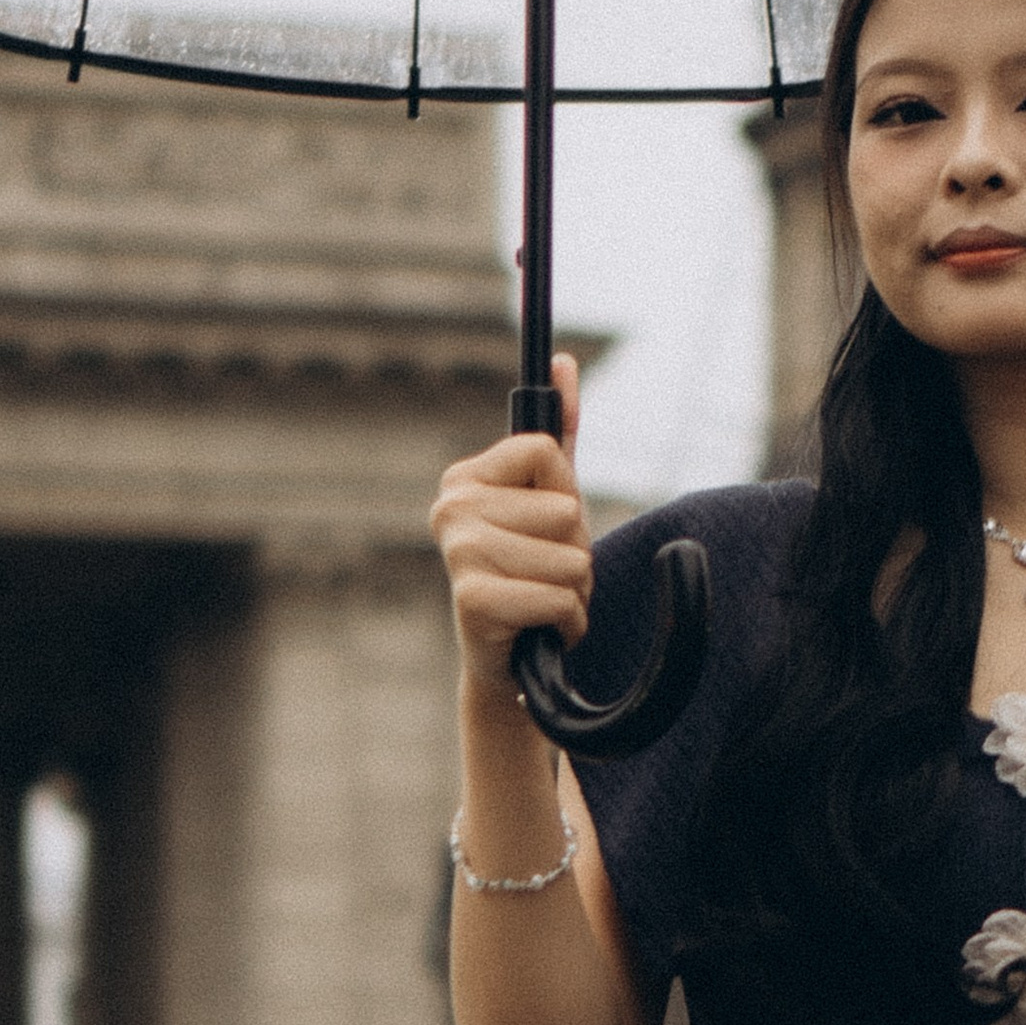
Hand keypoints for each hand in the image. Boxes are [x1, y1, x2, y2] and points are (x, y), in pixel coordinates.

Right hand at [429, 355, 592, 697]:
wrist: (509, 662)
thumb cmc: (530, 572)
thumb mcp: (549, 499)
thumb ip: (559, 431)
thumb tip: (563, 362)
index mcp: (464, 477)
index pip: (545, 450)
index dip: (565, 494)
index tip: (542, 525)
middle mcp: (451, 508)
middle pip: (566, 509)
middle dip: (574, 550)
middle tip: (542, 575)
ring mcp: (458, 553)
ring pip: (571, 558)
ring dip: (574, 591)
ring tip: (541, 602)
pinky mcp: (473, 600)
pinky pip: (561, 598)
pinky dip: (567, 622)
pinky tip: (538, 629)